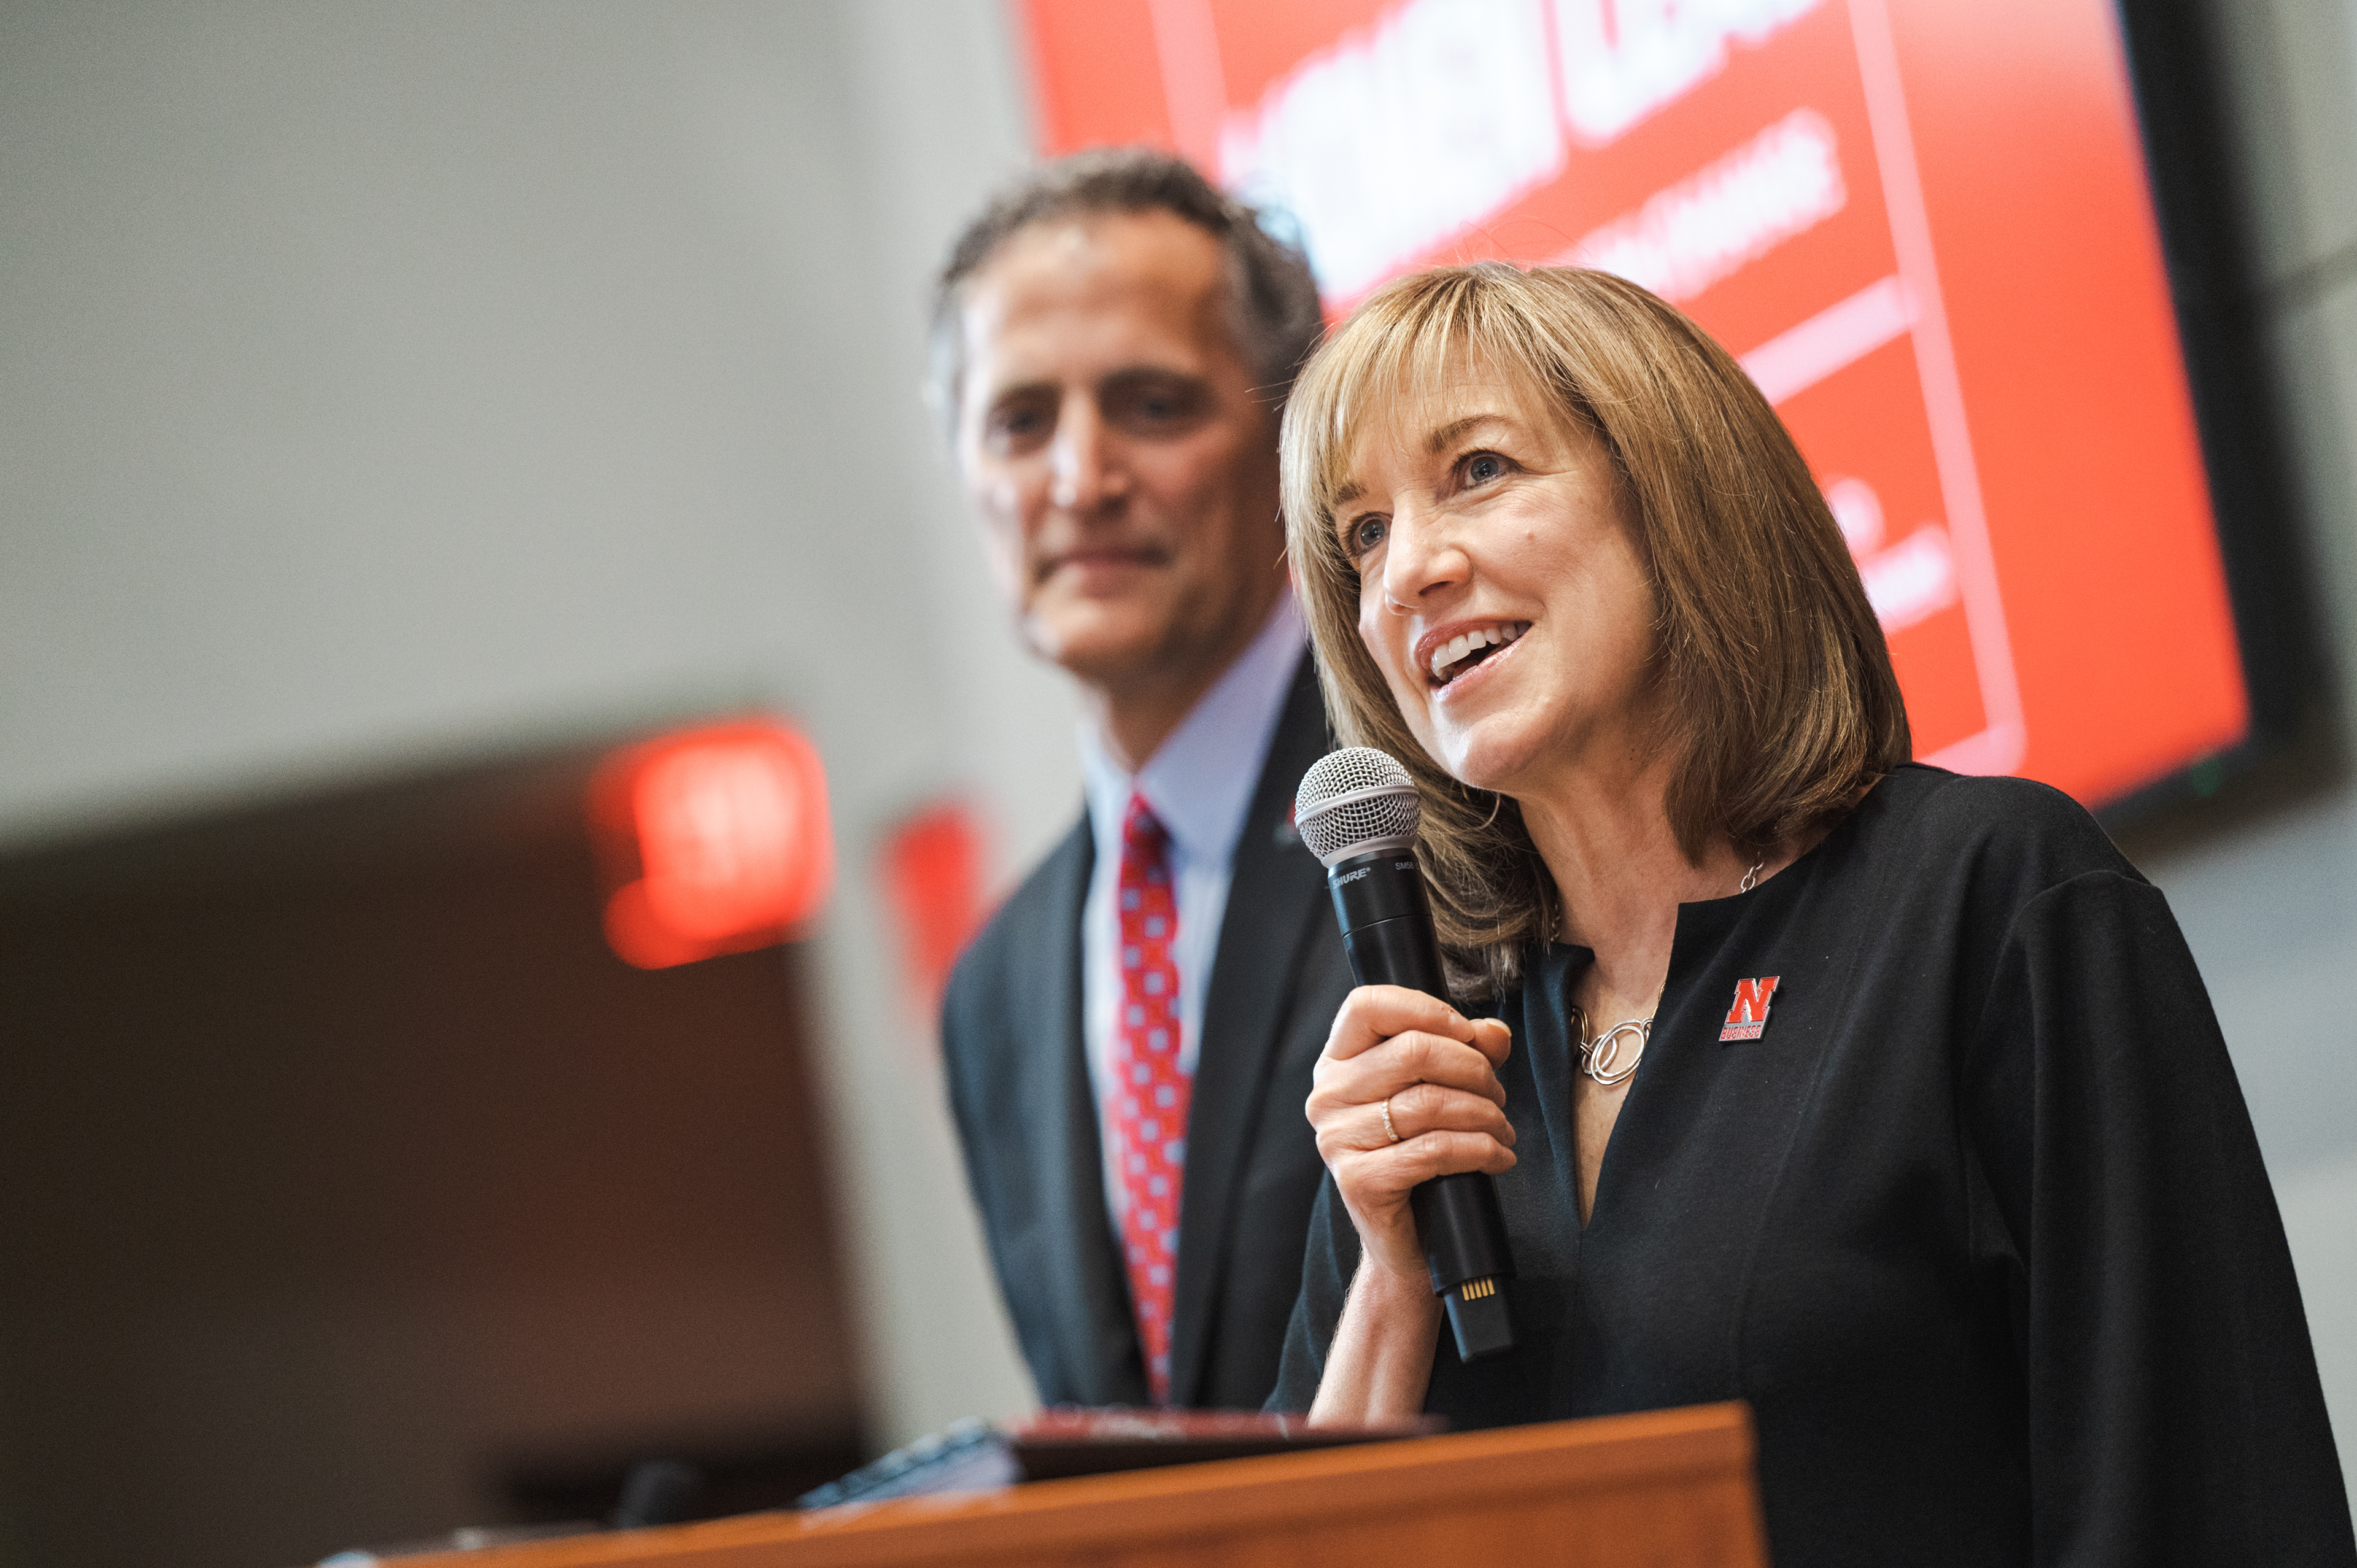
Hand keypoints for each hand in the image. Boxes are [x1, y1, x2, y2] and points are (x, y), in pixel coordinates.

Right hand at [1306, 985, 1514, 1284]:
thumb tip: (1495, 1032)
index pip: (1367, 1005)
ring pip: (1429, 1102)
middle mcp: (1326, 1096)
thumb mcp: (1442, 1092)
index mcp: (1337, 1063)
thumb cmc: (1422, 1156)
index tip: (1468, 1035)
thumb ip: (1467, 1052)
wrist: (1408, 1240)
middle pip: (1412, 1051)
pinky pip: (1435, 1150)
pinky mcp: (1359, 1181)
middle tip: (1498, 1094)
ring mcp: (1336, 1140)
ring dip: (1485, 1113)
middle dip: (1473, 1069)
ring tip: (1503, 1129)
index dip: (1426, 1009)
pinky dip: (1481, 1150)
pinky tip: (1499, 1158)